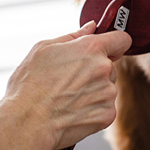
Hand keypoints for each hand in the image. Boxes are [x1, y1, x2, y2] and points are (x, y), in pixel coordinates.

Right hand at [1, 21, 131, 149]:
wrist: (27, 122)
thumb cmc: (29, 85)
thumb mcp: (43, 49)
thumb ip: (73, 36)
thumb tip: (92, 27)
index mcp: (91, 48)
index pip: (122, 39)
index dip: (115, 43)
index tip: (107, 48)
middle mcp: (105, 68)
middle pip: (110, 66)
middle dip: (96, 71)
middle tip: (70, 80)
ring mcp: (108, 93)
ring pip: (107, 88)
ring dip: (94, 91)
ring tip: (68, 98)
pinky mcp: (108, 115)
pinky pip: (105, 107)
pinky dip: (93, 110)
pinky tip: (73, 111)